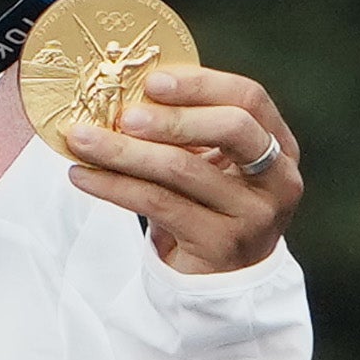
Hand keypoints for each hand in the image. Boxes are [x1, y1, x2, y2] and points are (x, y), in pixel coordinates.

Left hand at [64, 67, 302, 274]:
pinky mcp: (222, 245)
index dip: (201, 84)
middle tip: (122, 115)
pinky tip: (83, 176)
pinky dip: (114, 186)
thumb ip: (183, 124)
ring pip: (184, 170)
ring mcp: (255, 215)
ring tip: (81, 140)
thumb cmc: (207, 203)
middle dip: (172, 118)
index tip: (152, 81)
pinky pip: (159, 205)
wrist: (218, 278)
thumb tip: (121, 85)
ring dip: (125, 151)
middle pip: (232, 130)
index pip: (249, 99)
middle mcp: (277, 179)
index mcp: (279, 144)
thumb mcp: (208, 160)